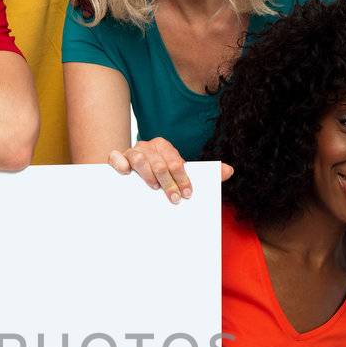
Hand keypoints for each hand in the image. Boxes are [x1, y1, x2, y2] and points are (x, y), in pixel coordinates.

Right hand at [108, 139, 233, 202]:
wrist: (132, 176)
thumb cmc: (158, 175)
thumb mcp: (179, 174)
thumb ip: (202, 174)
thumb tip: (229, 171)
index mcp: (164, 147)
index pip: (176, 160)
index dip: (183, 178)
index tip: (188, 194)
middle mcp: (148, 147)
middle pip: (159, 162)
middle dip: (169, 182)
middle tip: (175, 199)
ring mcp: (132, 152)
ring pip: (140, 158)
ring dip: (148, 174)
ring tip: (154, 188)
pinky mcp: (117, 160)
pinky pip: (116, 158)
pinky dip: (120, 163)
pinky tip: (125, 173)